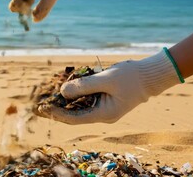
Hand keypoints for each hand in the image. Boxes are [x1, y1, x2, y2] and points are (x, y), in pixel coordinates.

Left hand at [37, 50, 181, 123]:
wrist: (151, 75)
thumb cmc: (131, 76)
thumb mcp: (106, 79)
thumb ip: (84, 86)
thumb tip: (62, 92)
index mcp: (104, 114)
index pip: (74, 118)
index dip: (57, 114)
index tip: (43, 108)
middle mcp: (103, 114)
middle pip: (75, 114)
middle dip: (59, 108)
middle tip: (42, 104)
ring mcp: (105, 108)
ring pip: (80, 106)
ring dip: (67, 100)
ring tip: (52, 95)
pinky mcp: (106, 100)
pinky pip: (88, 99)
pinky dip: (78, 94)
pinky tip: (68, 87)